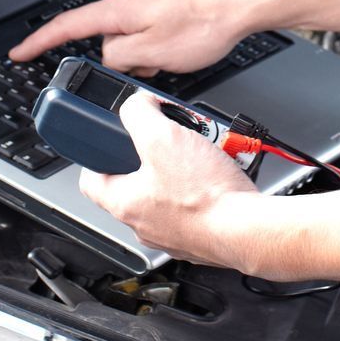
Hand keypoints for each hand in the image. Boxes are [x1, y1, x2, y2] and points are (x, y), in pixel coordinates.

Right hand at [8, 0, 259, 73]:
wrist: (243, 1)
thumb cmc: (207, 22)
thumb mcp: (154, 54)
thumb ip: (119, 58)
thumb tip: (107, 58)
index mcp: (120, 7)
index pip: (67, 26)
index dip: (39, 42)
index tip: (19, 51)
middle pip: (107, 36)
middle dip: (127, 57)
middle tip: (159, 62)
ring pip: (133, 33)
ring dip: (149, 49)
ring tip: (179, 49)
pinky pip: (151, 23)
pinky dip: (162, 38)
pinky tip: (185, 40)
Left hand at [79, 92, 258, 264]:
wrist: (248, 229)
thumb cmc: (205, 196)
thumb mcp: (163, 136)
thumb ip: (140, 113)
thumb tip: (137, 105)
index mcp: (124, 203)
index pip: (92, 180)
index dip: (98, 155)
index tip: (109, 142)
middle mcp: (144, 223)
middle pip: (138, 180)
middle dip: (157, 153)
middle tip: (174, 138)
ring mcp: (173, 233)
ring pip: (170, 191)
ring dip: (186, 168)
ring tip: (204, 151)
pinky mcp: (200, 236)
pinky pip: (197, 205)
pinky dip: (207, 186)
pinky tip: (221, 172)